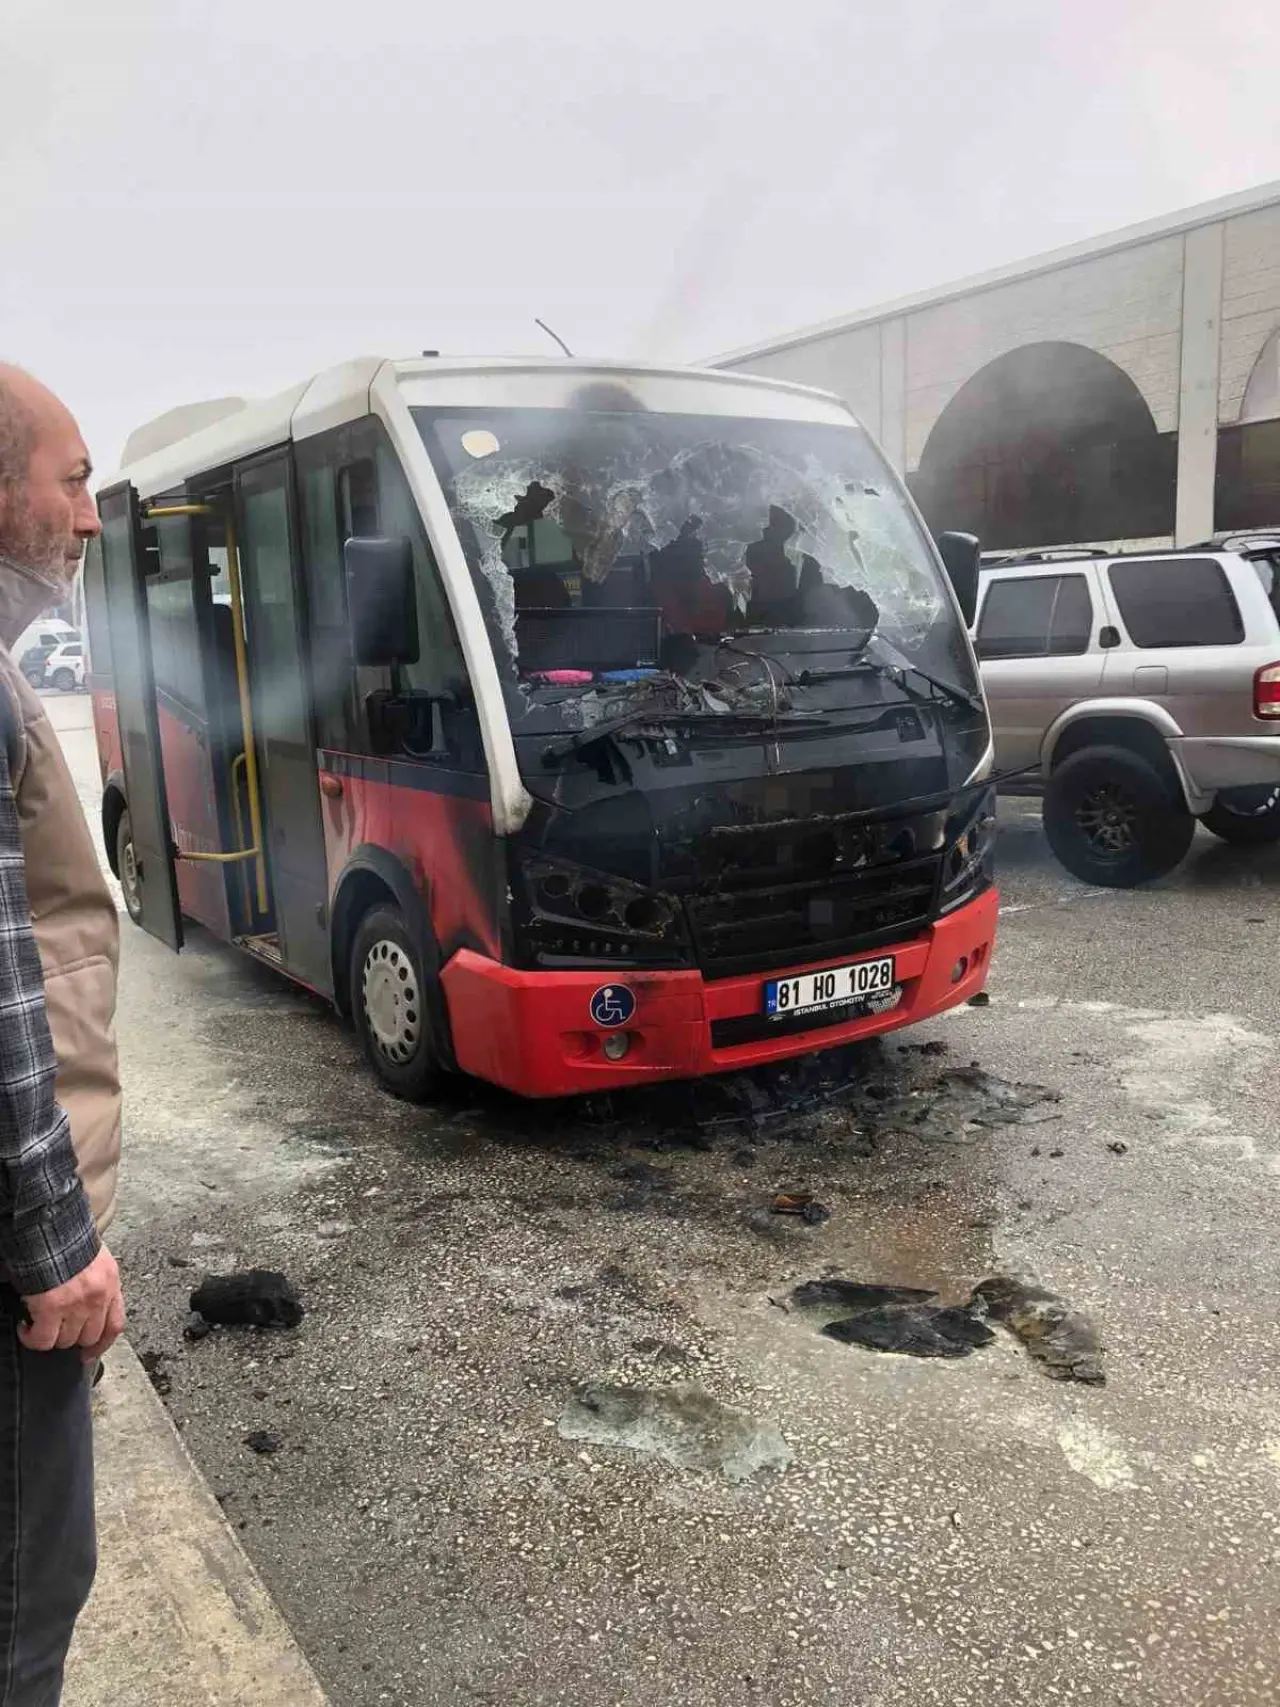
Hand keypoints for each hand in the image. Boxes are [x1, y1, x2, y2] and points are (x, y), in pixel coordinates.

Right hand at [20, 1246, 125, 1362]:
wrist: (50, 1226)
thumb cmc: (67, 1237)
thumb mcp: (93, 1258)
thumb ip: (94, 1281)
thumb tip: (84, 1302)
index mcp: (110, 1282)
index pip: (116, 1323)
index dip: (102, 1344)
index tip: (90, 1354)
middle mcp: (98, 1296)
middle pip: (89, 1337)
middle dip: (71, 1338)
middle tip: (56, 1332)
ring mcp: (77, 1304)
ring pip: (66, 1341)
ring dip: (50, 1337)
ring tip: (38, 1327)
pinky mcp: (53, 1308)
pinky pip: (43, 1339)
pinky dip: (32, 1338)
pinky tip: (26, 1329)